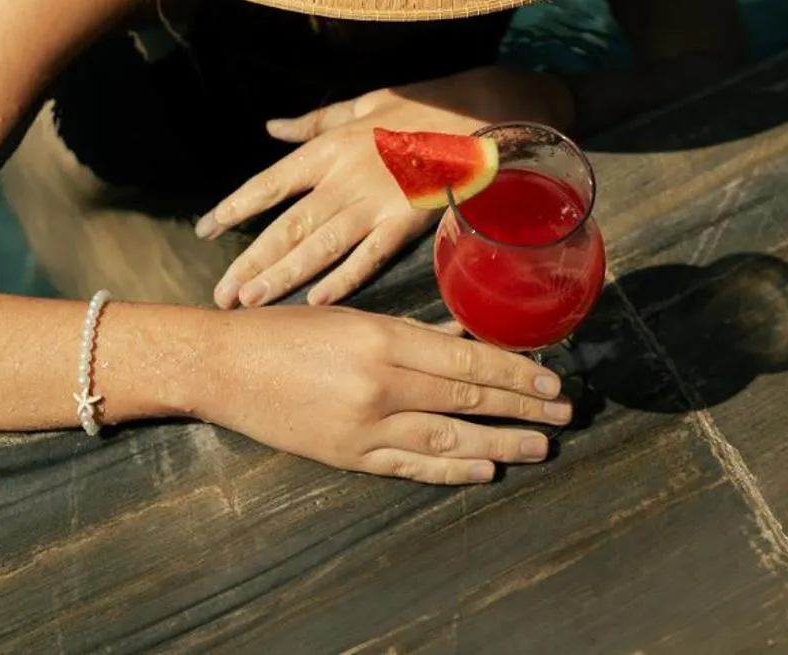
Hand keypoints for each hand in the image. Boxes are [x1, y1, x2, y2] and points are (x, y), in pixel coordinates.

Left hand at [198, 67, 575, 309]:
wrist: (475, 112)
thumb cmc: (416, 106)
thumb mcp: (358, 104)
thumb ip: (311, 123)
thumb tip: (270, 127)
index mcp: (327, 149)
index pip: (269, 184)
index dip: (234, 208)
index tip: (204, 231)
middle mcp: (342, 176)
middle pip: (286, 225)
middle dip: (250, 261)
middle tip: (221, 293)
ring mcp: (373, 200)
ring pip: (318, 246)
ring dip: (283, 276)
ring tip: (251, 302)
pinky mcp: (406, 220)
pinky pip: (369, 255)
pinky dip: (343, 278)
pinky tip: (317, 301)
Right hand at [200, 304, 571, 485]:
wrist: (225, 366)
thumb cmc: (284, 330)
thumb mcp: (351, 316)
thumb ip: (409, 330)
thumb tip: (462, 337)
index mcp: (381, 338)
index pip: (465, 358)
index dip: (513, 371)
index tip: (549, 378)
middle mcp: (380, 383)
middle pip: (465, 396)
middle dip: (520, 405)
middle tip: (563, 411)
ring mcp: (365, 426)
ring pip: (448, 438)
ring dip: (499, 442)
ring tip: (538, 446)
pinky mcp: (349, 456)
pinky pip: (411, 466)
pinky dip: (452, 470)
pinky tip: (484, 469)